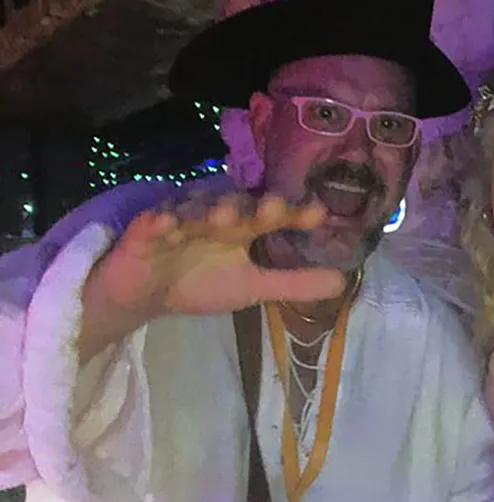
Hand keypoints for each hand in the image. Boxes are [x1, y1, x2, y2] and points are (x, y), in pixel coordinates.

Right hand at [77, 192, 344, 360]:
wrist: (143, 296)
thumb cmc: (199, 283)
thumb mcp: (251, 287)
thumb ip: (292, 284)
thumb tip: (342, 283)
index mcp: (242, 227)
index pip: (272, 214)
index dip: (293, 212)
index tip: (318, 213)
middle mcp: (214, 216)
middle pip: (237, 205)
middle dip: (254, 206)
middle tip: (274, 208)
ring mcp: (179, 221)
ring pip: (196, 210)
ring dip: (210, 211)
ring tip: (225, 217)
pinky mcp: (143, 232)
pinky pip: (152, 224)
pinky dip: (160, 222)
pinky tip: (166, 224)